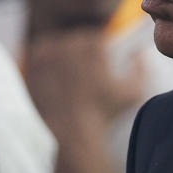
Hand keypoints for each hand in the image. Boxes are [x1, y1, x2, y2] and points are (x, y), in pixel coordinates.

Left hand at [23, 29, 145, 134]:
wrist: (71, 133)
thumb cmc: (105, 114)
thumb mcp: (133, 92)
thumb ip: (141, 67)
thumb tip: (138, 51)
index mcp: (93, 45)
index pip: (95, 39)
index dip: (98, 55)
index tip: (97, 71)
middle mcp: (69, 44)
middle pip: (75, 42)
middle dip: (79, 56)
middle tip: (82, 78)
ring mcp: (47, 53)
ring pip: (57, 47)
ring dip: (62, 58)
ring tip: (67, 80)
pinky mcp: (31, 65)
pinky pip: (39, 57)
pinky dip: (45, 66)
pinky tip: (54, 82)